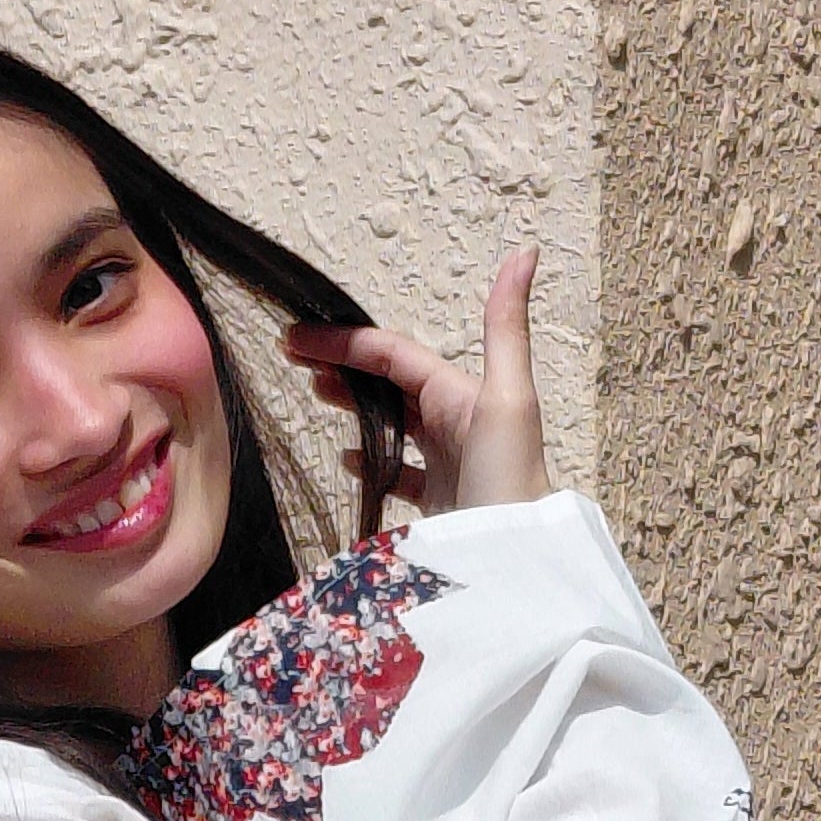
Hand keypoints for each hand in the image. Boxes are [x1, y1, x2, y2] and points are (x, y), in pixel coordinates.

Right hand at [281, 246, 550, 514]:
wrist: (513, 568)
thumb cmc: (510, 483)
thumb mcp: (509, 398)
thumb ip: (505, 327)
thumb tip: (525, 252)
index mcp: (463, 394)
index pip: (393, 354)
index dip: (344, 341)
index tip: (295, 338)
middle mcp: (456, 422)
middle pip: (391, 381)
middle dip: (344, 364)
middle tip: (294, 358)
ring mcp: (447, 462)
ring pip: (393, 420)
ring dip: (356, 402)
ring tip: (317, 392)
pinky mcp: (439, 503)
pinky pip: (399, 471)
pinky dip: (372, 460)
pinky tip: (349, 460)